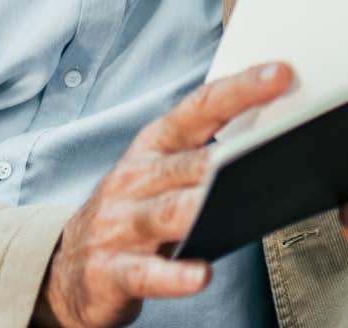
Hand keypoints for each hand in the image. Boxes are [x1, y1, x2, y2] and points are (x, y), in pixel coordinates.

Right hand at [33, 62, 293, 327]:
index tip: (281, 73)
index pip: (199, 108)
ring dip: (201, 206)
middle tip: (275, 143)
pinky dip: (174, 275)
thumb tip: (273, 143)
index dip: (240, 90)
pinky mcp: (110, 271)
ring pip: (167, 212)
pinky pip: (146, 272)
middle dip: (230, 152)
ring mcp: (119, 224)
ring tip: (241, 201)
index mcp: (153, 146)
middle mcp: (135, 178)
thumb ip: (204, 159)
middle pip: (188, 161)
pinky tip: (201, 275)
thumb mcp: (161, 177)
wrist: (66, 269)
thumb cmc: (132, 213)